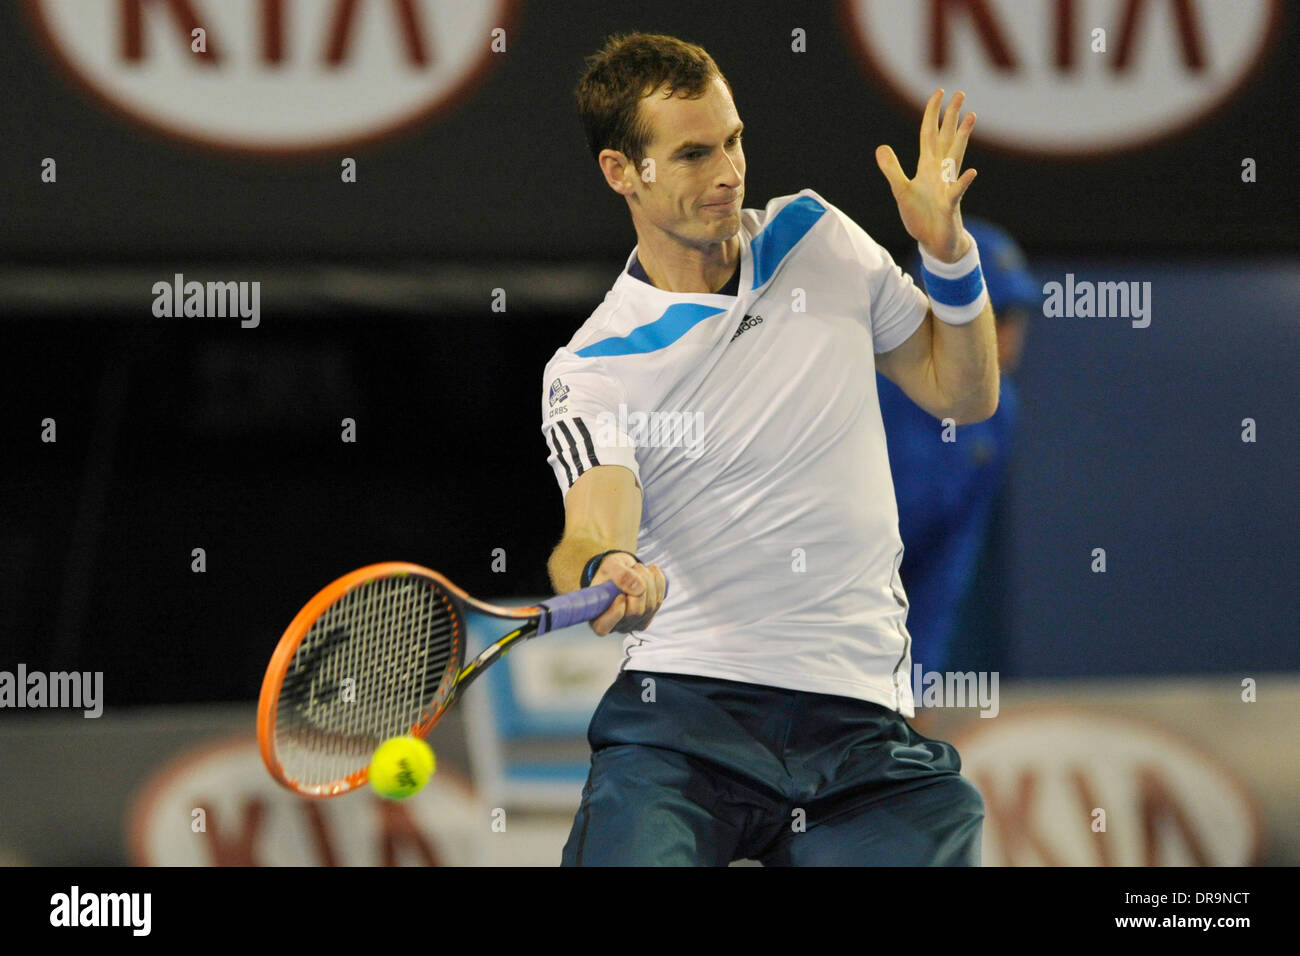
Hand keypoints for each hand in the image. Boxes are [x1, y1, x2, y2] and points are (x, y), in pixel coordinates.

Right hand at [589, 552, 666, 635]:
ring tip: (639, 568)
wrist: (622, 571)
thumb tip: (638, 588)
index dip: (614, 614)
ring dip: (649, 581)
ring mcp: (635, 622)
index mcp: (598, 617)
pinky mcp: (649, 616)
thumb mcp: (610, 566)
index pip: (603, 627)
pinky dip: (659, 582)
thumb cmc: (610, 572)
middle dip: (639, 586)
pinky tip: (653, 571)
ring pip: (650, 605)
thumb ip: (619, 575)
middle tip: (635, 567)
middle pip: (635, 612)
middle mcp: (617, 624)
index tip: (620, 596)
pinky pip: (659, 600)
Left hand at [875, 89, 977, 262]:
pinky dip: (963, 183)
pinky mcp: (950, 205)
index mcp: (928, 167)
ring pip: (956, 156)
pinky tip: (972, 172)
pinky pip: (957, 192)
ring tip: (971, 116)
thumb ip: (892, 170)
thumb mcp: (901, 191)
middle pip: (947, 138)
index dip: (932, 114)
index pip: (929, 134)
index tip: (939, 93)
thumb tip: (881, 147)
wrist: (935, 242)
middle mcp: (940, 171)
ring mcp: (947, 186)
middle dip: (952, 116)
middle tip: (960, 93)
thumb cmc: (921, 216)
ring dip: (962, 137)